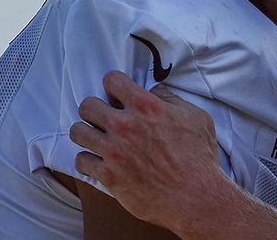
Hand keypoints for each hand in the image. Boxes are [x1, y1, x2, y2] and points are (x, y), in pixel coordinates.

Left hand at [70, 71, 227, 233]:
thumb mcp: (195, 116)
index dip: (114, 85)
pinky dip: (89, 160)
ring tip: (98, 138)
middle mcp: (125, 126)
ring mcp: (113, 152)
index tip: (117, 94)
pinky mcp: (108, 176)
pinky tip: (100, 161)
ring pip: (78, 132)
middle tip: (104, 117)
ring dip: (87, 133)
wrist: (195, 196)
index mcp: (146, 106)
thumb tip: (153, 92)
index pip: (112, 80)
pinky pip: (81, 161)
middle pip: (87, 106)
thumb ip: (170, 100)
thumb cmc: (199, 156)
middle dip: (95, 109)